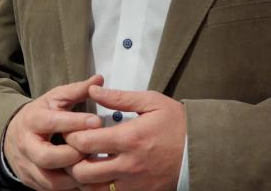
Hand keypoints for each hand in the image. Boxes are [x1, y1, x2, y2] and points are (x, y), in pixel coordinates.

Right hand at [3, 75, 103, 190]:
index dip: (75, 122)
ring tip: (95, 169)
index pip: (53, 122)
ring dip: (74, 177)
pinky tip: (88, 182)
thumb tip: (99, 79)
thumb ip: (77, 90)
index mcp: (33, 119)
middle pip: (47, 156)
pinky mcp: (32, 183)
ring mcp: (28, 166)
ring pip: (50, 180)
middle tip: (94, 150)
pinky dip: (71, 188)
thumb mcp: (55, 98)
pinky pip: (52, 190)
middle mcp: (27, 145)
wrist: (14, 135)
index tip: (97, 121)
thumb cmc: (41, 113)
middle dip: (72, 155)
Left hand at [64, 86, 185, 190]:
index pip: (85, 142)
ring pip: (94, 190)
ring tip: (83, 162)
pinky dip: (99, 188)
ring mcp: (134, 184)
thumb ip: (118, 97)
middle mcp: (129, 165)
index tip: (70, 129)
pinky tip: (99, 175)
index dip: (71, 136)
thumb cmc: (175, 123)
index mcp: (130, 138)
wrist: (200, 149)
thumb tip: (92, 89)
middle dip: (71, 160)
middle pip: (83, 172)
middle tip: (72, 149)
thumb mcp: (150, 101)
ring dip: (83, 177)